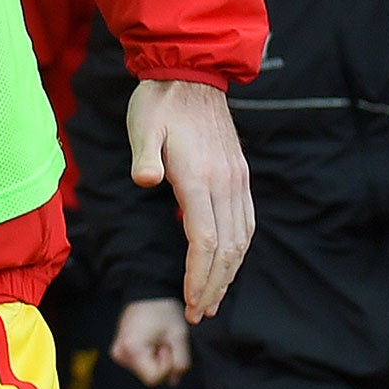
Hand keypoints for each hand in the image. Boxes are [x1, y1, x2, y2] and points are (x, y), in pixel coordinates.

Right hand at [110, 299, 192, 385]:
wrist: (148, 291)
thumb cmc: (164, 311)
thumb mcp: (179, 336)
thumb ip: (181, 363)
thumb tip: (173, 381)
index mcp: (132, 348)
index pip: (153, 379)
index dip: (167, 366)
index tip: (167, 345)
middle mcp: (119, 352)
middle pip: (148, 376)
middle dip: (162, 363)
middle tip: (163, 340)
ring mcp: (117, 352)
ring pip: (144, 371)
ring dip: (156, 360)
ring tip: (157, 338)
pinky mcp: (119, 350)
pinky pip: (139, 364)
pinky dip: (149, 357)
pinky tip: (150, 340)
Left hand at [128, 79, 253, 322]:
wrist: (190, 73)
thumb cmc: (159, 103)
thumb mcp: (143, 125)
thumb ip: (144, 156)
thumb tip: (145, 181)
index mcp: (199, 176)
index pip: (204, 240)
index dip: (197, 276)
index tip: (189, 302)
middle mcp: (225, 182)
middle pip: (226, 249)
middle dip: (214, 286)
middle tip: (199, 314)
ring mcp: (237, 179)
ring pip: (241, 239)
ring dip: (229, 274)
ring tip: (213, 300)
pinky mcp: (240, 175)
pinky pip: (246, 222)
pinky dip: (238, 250)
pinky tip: (227, 264)